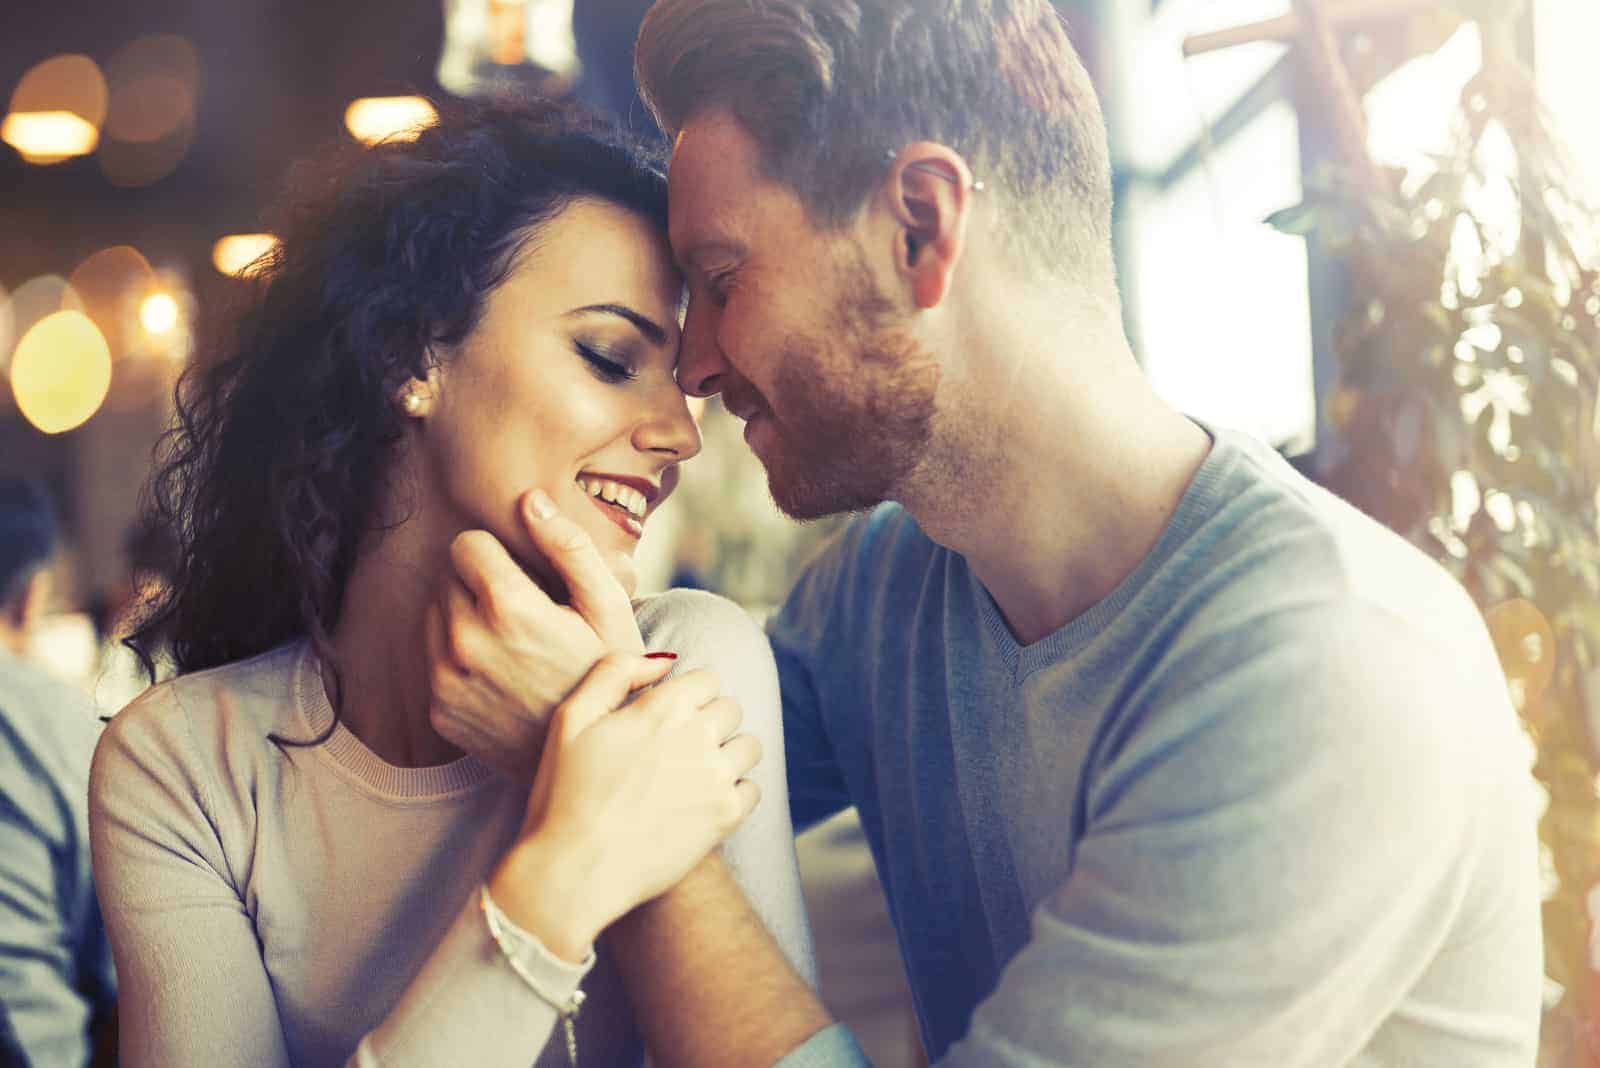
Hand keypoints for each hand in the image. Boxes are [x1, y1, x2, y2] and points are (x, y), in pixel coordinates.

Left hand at [426, 489, 644, 779]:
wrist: (596, 757)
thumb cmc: (608, 674)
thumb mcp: (608, 606)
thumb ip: (568, 547)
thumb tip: (529, 499)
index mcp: (507, 606)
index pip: (466, 543)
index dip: (498, 554)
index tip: (525, 578)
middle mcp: (465, 641)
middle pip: (447, 578)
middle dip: (479, 586)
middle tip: (524, 615)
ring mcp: (446, 680)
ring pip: (435, 616)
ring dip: (464, 619)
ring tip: (512, 645)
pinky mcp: (439, 710)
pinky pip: (432, 660)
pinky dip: (457, 660)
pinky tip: (500, 676)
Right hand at [488, 654, 762, 960]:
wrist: (573, 871)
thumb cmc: (563, 794)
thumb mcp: (571, 718)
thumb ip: (614, 671)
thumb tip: (664, 660)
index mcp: (663, 707)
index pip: (708, 679)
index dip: (689, 694)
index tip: (670, 716)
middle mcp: (698, 736)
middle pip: (731, 709)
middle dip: (710, 719)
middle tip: (679, 746)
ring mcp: (716, 777)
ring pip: (749, 746)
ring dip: (729, 752)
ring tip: (696, 772)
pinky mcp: (725, 817)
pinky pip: (753, 790)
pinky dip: (736, 792)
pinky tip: (705, 801)